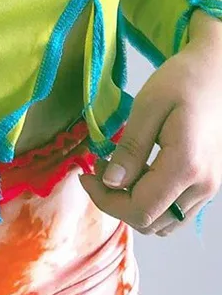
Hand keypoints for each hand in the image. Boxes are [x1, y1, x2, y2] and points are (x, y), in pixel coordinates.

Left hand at [79, 12, 221, 236]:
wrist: (218, 72)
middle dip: (115, 202)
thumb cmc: (183, 81)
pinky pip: (176, 209)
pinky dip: (152, 200)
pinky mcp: (208, 182)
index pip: (139, 210)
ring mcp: (209, 188)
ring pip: (164, 222)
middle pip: (150, 222)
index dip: (105, 200)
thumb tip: (110, 182)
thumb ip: (130, 149)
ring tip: (116, 168)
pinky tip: (139, 170)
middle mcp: (203, 186)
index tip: (85, 175)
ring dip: (133, 203)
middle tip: (98, 169)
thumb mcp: (148, 107)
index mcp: (186, 167)